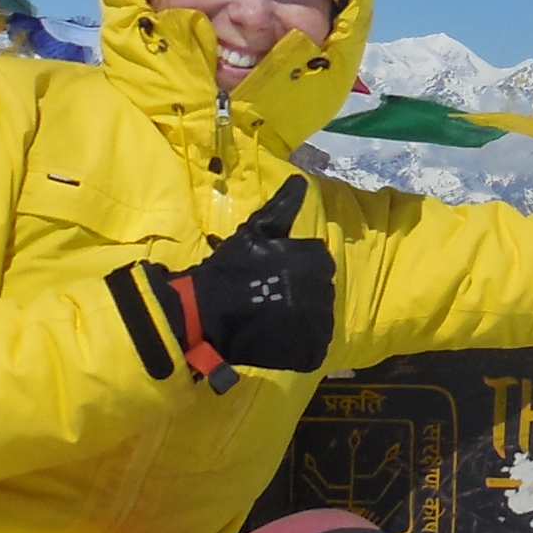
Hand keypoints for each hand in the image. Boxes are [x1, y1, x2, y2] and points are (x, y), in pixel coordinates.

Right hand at [165, 177, 333, 387]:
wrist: (206, 313)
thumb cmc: (231, 267)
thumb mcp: (256, 230)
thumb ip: (284, 206)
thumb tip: (301, 179)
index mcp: (318, 260)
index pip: (318, 266)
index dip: (294, 272)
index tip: (270, 277)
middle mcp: (326, 290)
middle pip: (320, 293)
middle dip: (299, 296)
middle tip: (267, 299)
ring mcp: (321, 324)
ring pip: (318, 321)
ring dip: (299, 322)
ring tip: (269, 321)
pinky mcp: (312, 352)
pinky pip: (313, 349)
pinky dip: (298, 348)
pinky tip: (274, 340)